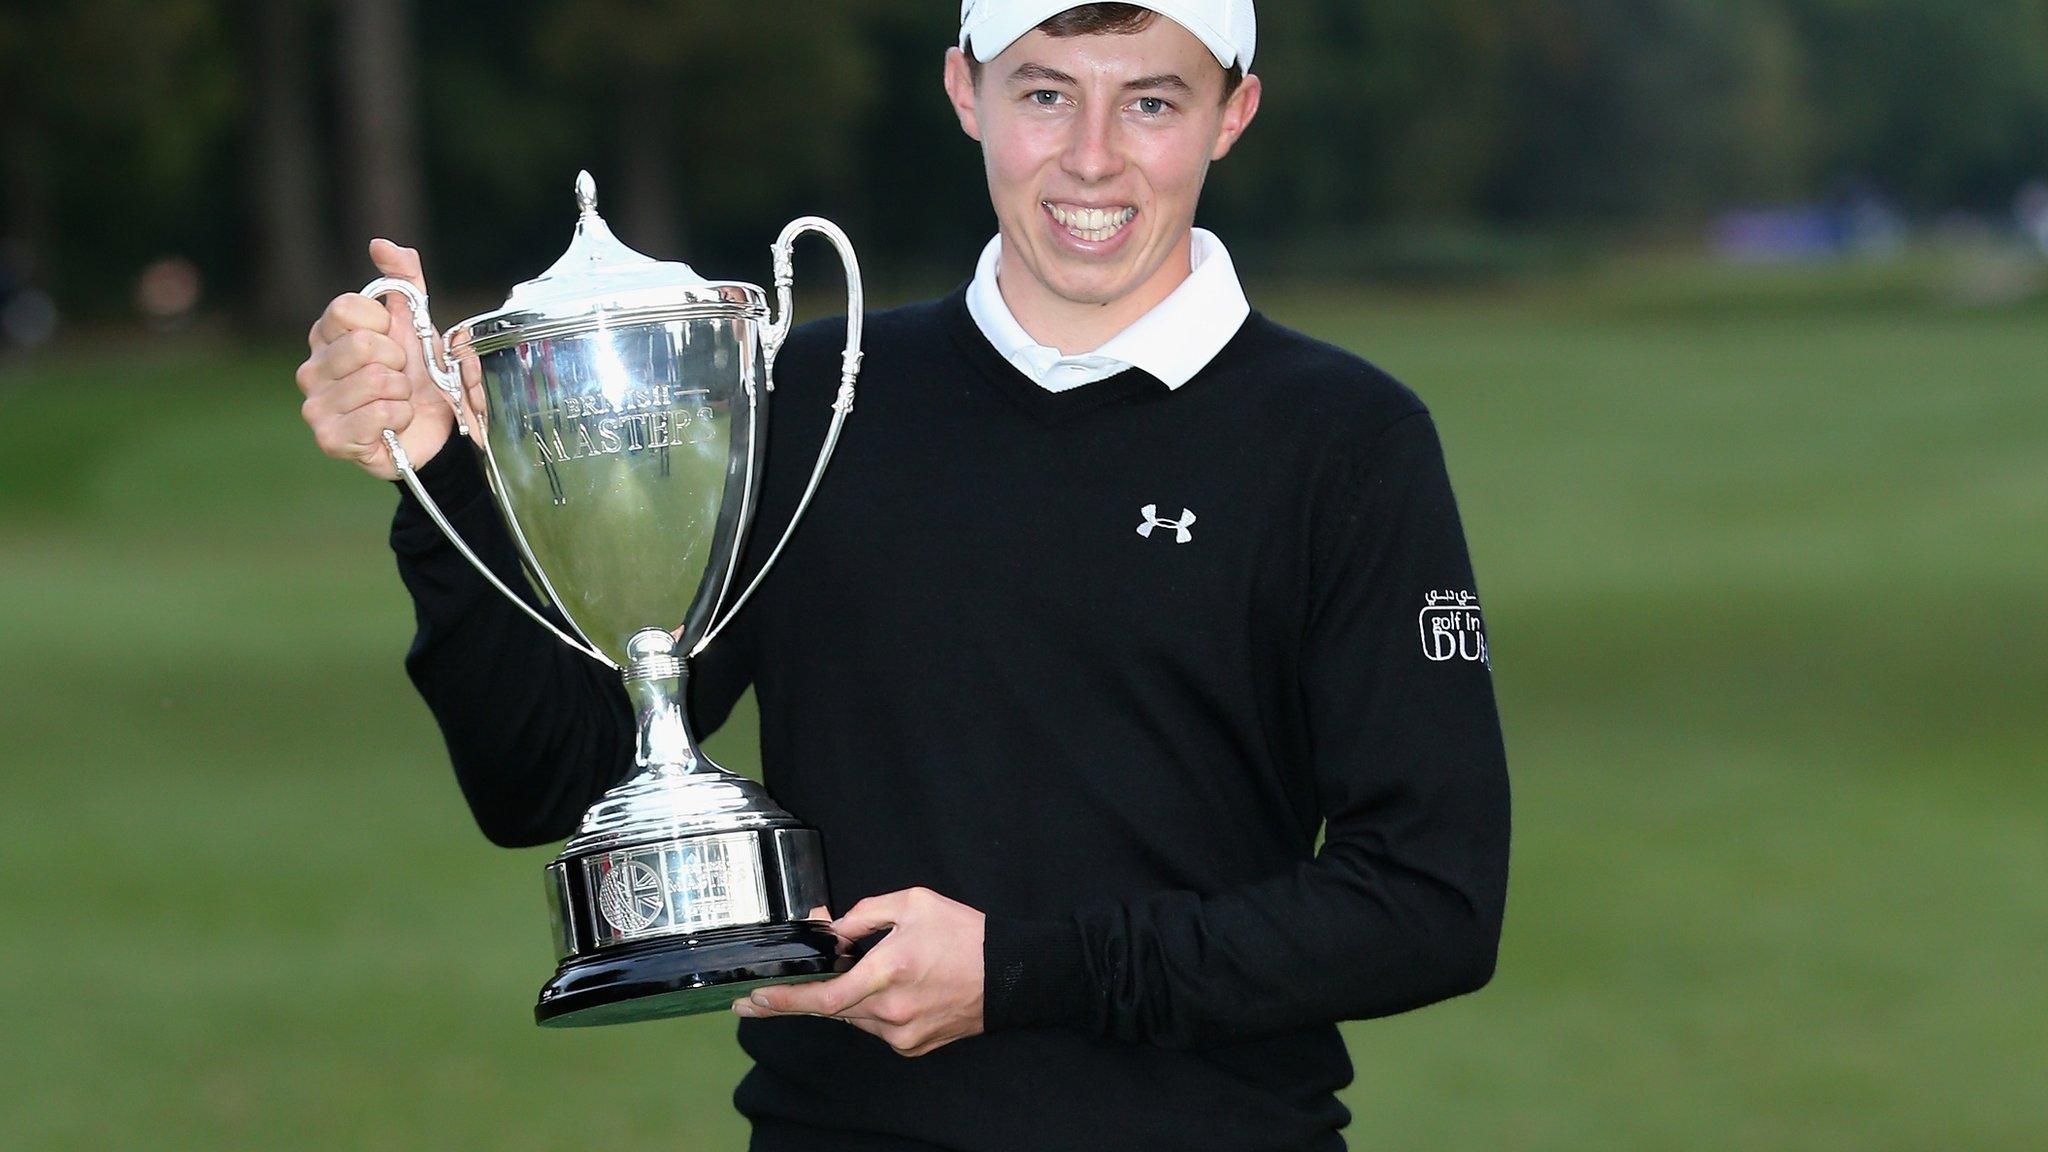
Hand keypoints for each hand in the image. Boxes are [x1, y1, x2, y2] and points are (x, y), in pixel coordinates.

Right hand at [295, 239, 476, 480]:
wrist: (434, 428)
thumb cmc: (418, 374)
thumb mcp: (415, 320)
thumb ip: (404, 278)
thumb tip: (380, 245)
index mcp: (325, 335)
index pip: (345, 308)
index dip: (384, 324)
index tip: (393, 340)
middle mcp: (311, 368)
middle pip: (363, 345)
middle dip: (399, 361)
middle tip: (398, 376)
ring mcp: (315, 406)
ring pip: (376, 380)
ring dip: (403, 392)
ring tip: (397, 400)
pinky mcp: (330, 439)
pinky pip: (379, 414)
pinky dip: (400, 418)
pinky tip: (393, 425)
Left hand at [734, 887, 985, 1057]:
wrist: (1012, 974)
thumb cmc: (966, 935)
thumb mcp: (913, 904)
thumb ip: (863, 913)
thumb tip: (828, 927)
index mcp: (888, 971)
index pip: (823, 996)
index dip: (783, 1000)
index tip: (753, 999)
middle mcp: (891, 1011)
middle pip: (829, 1010)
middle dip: (794, 999)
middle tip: (758, 998)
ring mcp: (902, 1034)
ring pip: (852, 1017)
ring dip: (841, 998)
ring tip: (855, 972)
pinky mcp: (912, 1046)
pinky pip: (874, 1027)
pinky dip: (867, 1008)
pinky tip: (882, 988)